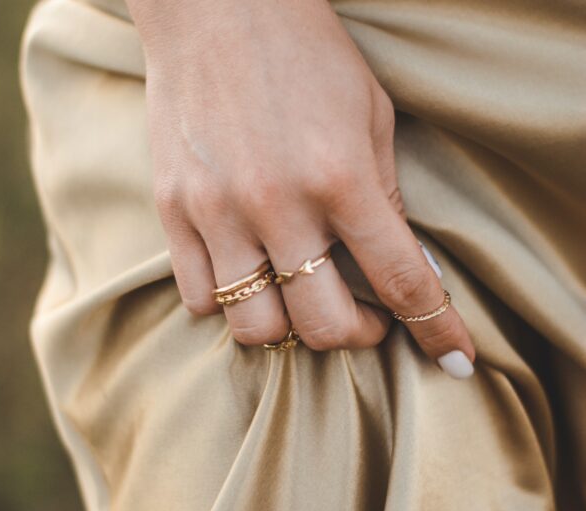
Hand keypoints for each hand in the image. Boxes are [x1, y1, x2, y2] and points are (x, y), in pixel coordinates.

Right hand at [126, 0, 474, 375]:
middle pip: (322, 325)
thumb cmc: (304, 54)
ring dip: (288, 327)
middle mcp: (277, 205)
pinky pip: (198, 297)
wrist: (215, 8)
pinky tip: (246, 271)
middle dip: (356, 336)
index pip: (402, 281)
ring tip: (296, 297)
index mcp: (341, 177)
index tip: (454, 359)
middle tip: (362, 318)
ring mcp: (217, 213)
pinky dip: (229, 302)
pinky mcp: (173, 212)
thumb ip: (385, 200)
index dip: (437, 330)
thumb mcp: (369, 116)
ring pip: (255, 327)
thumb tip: (407, 269)